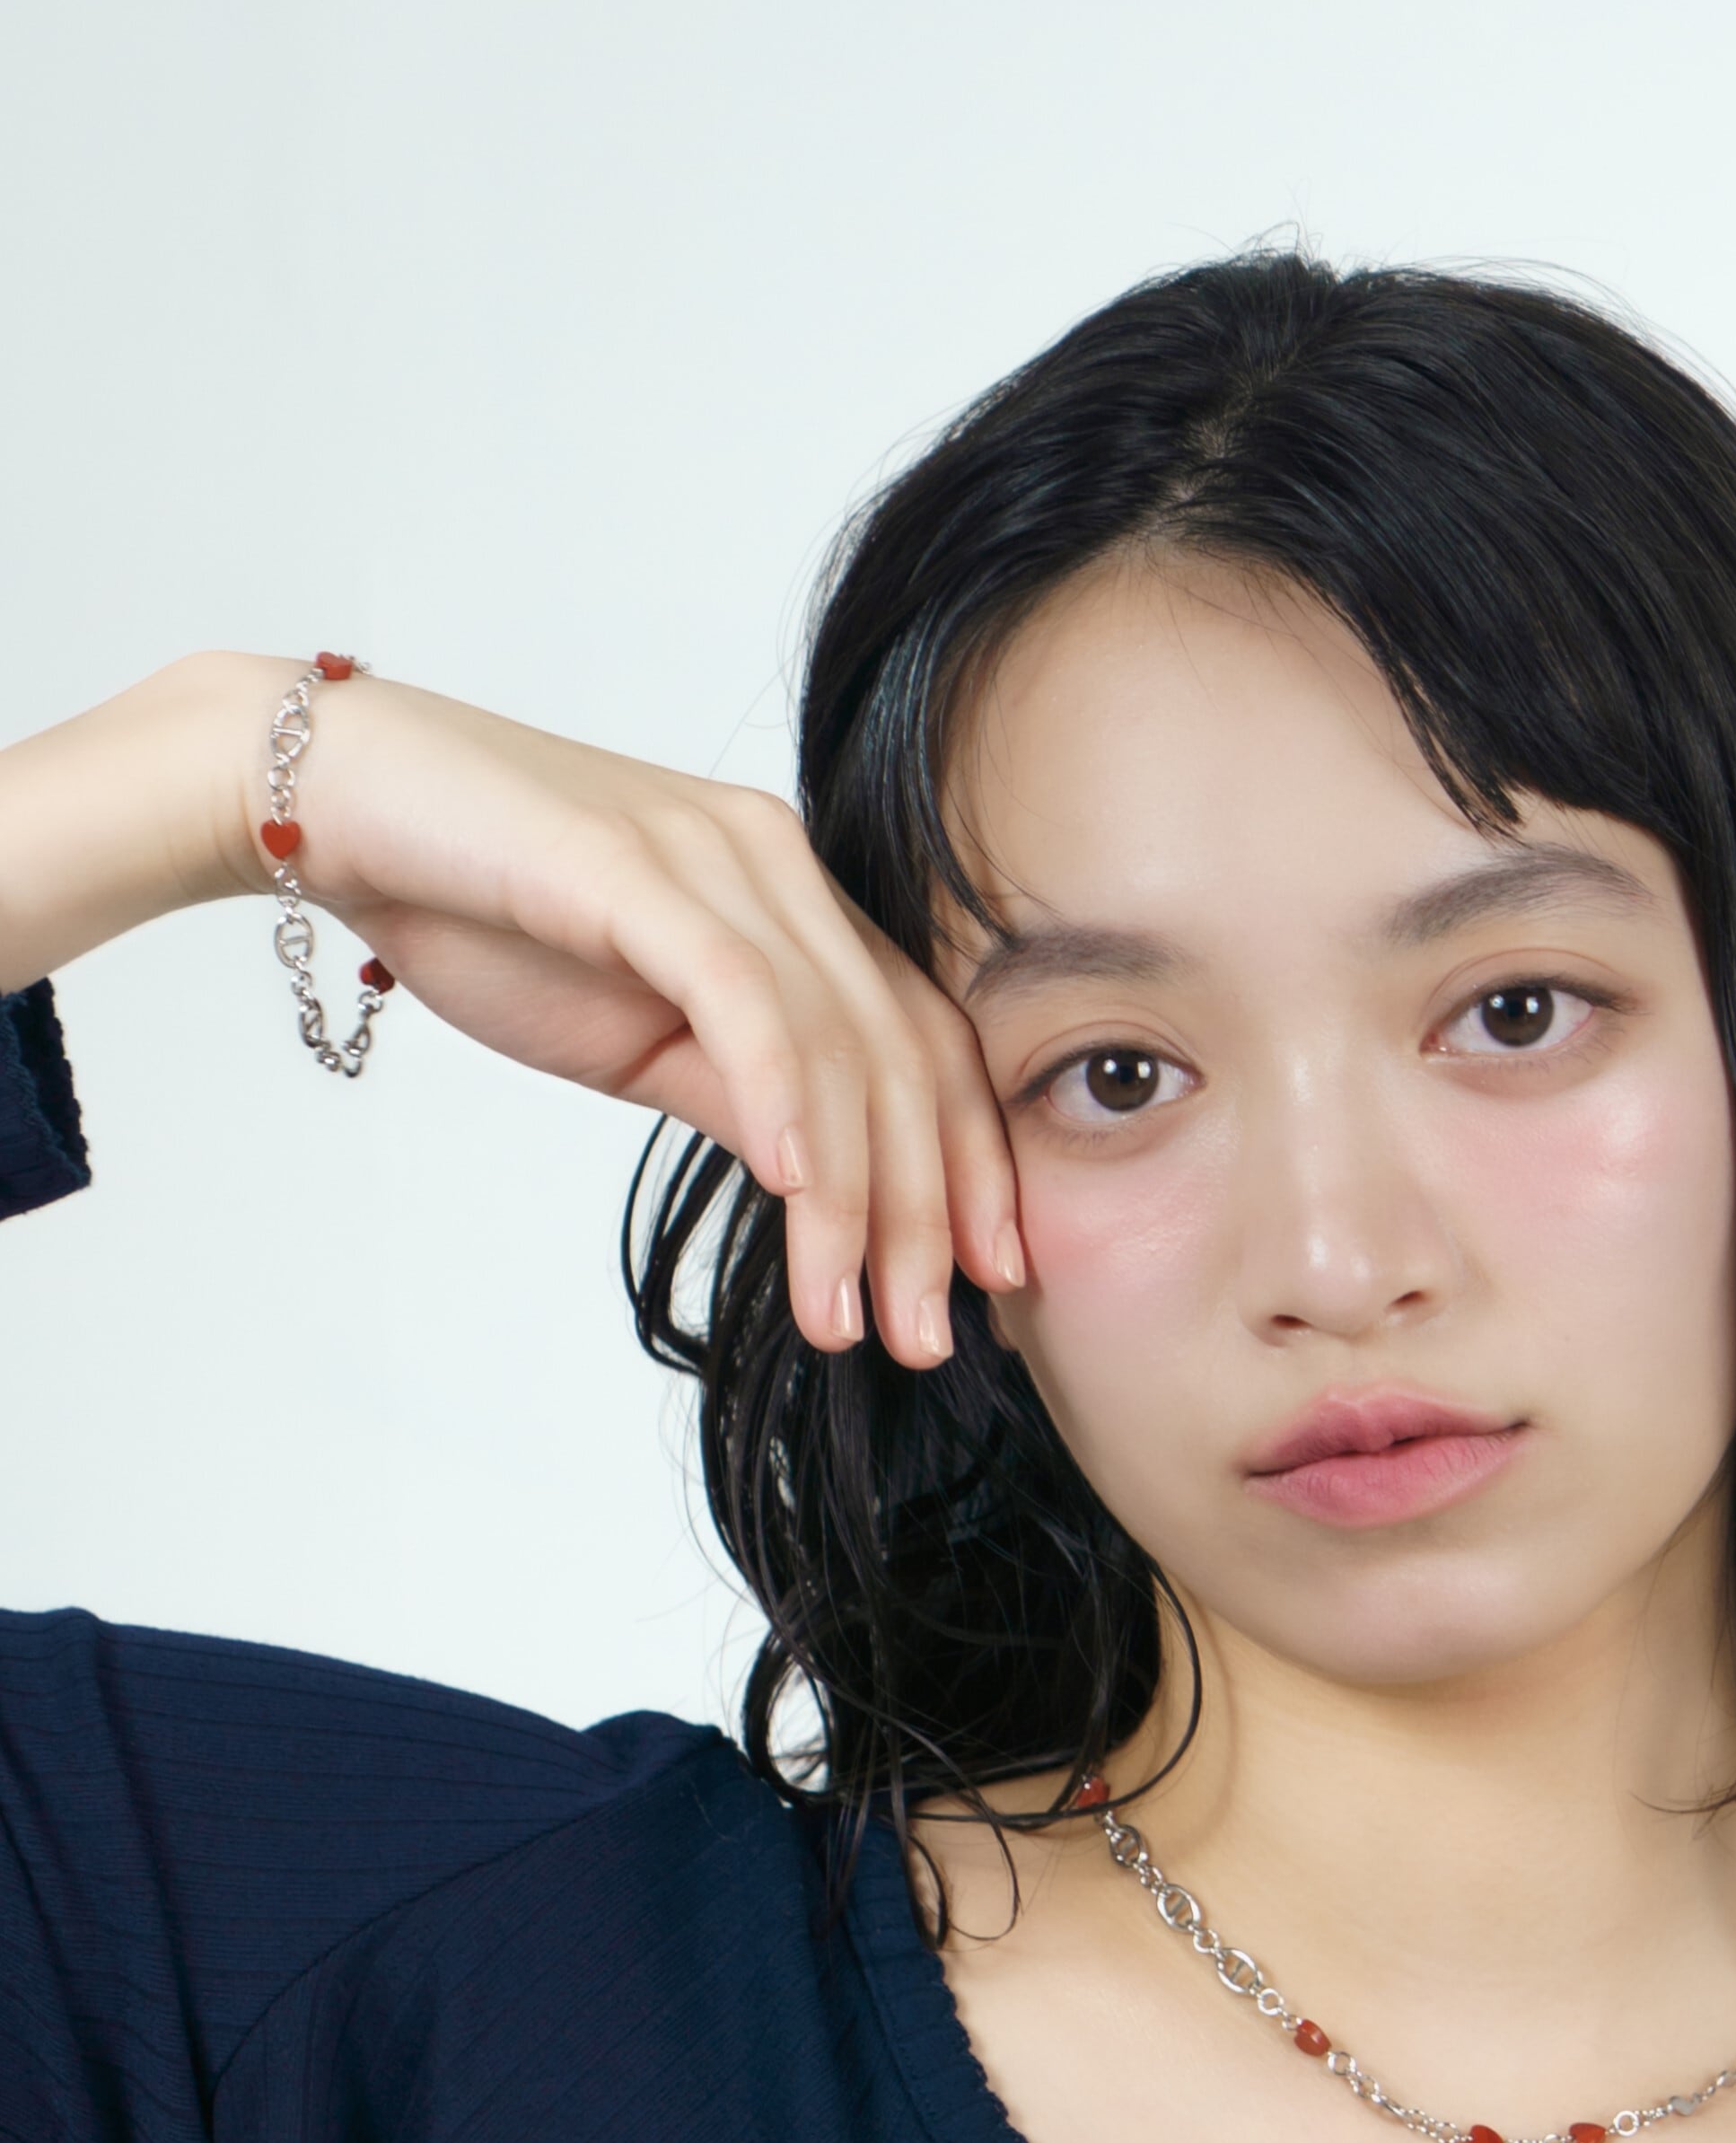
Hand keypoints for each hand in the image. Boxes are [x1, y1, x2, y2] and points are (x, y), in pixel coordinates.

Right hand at [245, 665, 1025, 1367]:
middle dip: (928, 1213)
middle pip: (900, 1055)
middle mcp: (775, 862)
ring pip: (834, 1043)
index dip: (969, 1167)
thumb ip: (737, 1092)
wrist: (340, 806)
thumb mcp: (637, 1036)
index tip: (988, 1282)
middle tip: (928, 1336)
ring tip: (851, 1317)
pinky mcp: (634, 865)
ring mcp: (711, 855)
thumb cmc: (481, 914)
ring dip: (853, 1200)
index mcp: (790, 896)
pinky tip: (799, 1191)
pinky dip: (784, 1098)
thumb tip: (821, 1185)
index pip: (922, 1042)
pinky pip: (741, 995)